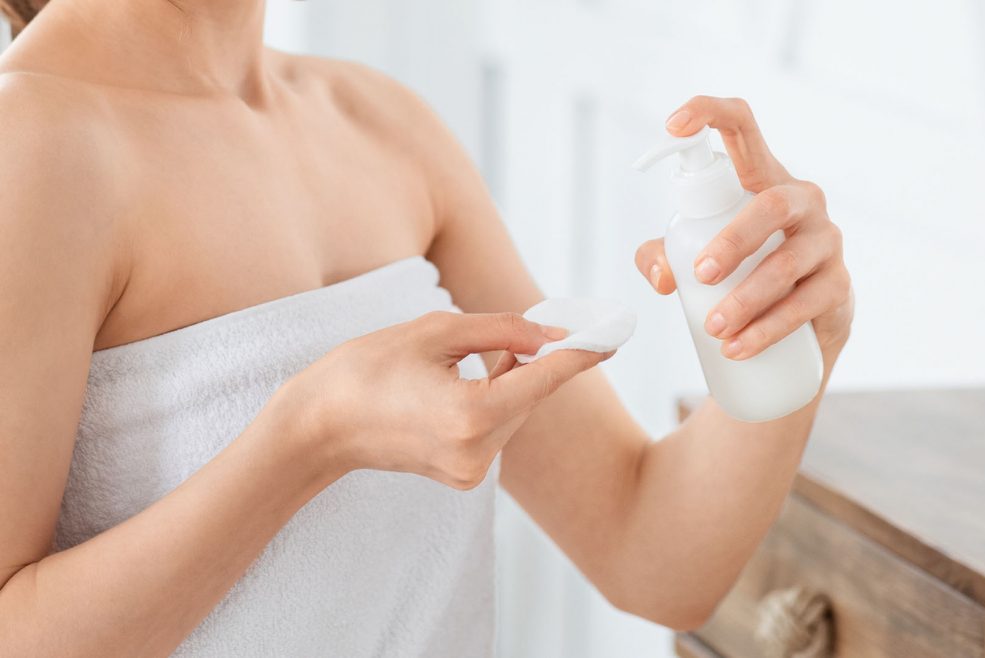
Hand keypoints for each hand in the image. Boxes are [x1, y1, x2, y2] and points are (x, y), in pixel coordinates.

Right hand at [272, 311, 603, 489]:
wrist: (317, 428)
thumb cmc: (366, 369)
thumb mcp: (435, 332)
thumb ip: (502, 331)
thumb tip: (552, 333)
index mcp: (469, 415)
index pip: (543, 379)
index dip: (580, 353)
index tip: (612, 336)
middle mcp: (476, 452)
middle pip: (530, 396)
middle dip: (534, 360)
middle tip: (530, 327)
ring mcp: (470, 471)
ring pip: (515, 412)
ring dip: (510, 381)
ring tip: (461, 360)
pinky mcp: (463, 476)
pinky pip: (497, 429)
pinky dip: (493, 402)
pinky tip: (459, 386)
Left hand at [635, 96, 853, 359]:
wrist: (797, 331)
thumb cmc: (741, 276)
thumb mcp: (695, 261)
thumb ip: (663, 257)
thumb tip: (663, 275)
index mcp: (762, 179)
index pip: (742, 128)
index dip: (708, 113)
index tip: (672, 125)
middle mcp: (802, 201)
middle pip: (771, 204)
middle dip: (734, 241)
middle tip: (700, 276)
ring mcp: (826, 241)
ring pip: (788, 263)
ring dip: (747, 299)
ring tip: (713, 329)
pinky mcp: (839, 285)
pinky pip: (805, 305)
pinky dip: (767, 329)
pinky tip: (738, 348)